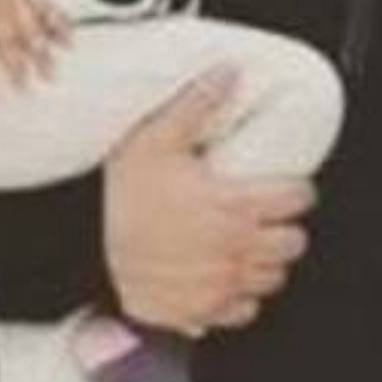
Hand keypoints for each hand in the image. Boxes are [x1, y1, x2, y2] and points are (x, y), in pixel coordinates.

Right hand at [104, 67, 315, 334]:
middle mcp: (236, 248)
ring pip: (274, 277)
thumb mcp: (153, 140)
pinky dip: (241, 296)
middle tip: (267, 218)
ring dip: (267, 262)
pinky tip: (226, 277)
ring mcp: (222, 283)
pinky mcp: (204, 310)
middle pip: (294, 242)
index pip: (299, 199)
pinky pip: (246, 310)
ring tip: (248, 246)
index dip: (297, 191)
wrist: (82, 247)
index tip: (287, 188)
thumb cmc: (121, 198)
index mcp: (235, 206)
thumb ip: (196, 103)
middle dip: (285, 228)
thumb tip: (229, 71)